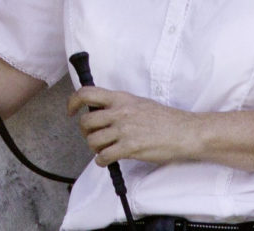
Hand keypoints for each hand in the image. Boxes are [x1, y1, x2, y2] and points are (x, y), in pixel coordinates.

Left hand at [67, 86, 196, 166]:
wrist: (183, 132)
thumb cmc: (163, 119)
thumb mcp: (139, 103)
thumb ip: (119, 105)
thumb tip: (101, 112)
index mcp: (121, 98)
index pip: (87, 93)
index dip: (73, 102)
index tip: (70, 111)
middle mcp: (119, 111)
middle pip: (85, 121)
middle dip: (85, 132)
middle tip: (94, 136)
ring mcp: (123, 130)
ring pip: (92, 141)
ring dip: (95, 148)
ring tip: (105, 148)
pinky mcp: (128, 147)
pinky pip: (103, 157)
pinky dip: (102, 161)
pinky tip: (109, 159)